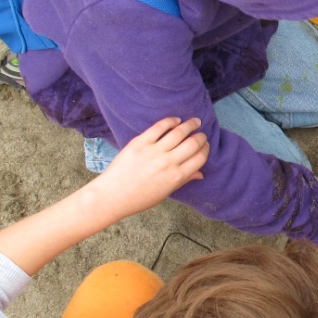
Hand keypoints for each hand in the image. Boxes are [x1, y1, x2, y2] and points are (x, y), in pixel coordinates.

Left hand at [92, 117, 207, 219]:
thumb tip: (200, 174)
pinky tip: (176, 120)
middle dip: (201, 137)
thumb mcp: (165, 193)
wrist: (111, 196)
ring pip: (179, 132)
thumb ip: (184, 180)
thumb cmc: (139, 198)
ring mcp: (154, 151)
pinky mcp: (140, 142)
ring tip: (195, 121)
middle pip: (193, 144)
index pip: (200, 158)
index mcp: (176, 177)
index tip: (205, 146)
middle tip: (202, 134)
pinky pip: (159, 127)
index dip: (206, 149)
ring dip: (190, 125)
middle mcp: (168, 162)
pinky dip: (170, 121)